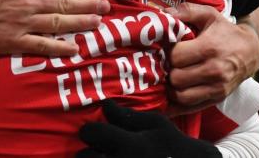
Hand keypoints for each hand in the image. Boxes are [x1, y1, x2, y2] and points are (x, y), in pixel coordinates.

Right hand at [0, 0, 109, 55]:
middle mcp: (28, 1)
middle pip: (64, 2)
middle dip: (88, 4)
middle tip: (106, 7)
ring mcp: (23, 22)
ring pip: (59, 22)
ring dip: (81, 22)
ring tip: (98, 22)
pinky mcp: (15, 41)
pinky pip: (42, 45)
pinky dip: (60, 47)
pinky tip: (74, 48)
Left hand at [77, 99, 219, 157]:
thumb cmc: (175, 147)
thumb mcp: (157, 125)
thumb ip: (128, 116)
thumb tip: (105, 105)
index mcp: (130, 145)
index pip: (91, 133)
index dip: (90, 130)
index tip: (96, 132)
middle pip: (83, 157)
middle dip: (88, 153)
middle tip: (100, 151)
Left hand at [165, 2, 258, 113]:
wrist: (250, 51)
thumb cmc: (225, 31)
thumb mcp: (208, 14)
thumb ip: (186, 11)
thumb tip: (162, 13)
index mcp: (209, 48)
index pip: (176, 57)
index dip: (168, 52)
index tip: (168, 49)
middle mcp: (214, 70)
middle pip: (176, 78)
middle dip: (168, 70)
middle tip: (167, 64)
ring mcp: (216, 88)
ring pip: (180, 96)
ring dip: (171, 87)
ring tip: (171, 77)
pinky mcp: (217, 99)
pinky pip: (190, 108)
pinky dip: (177, 105)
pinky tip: (169, 97)